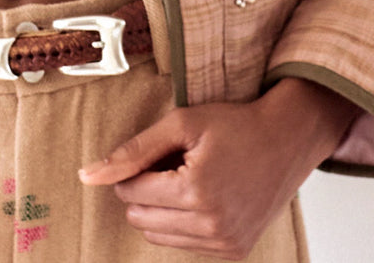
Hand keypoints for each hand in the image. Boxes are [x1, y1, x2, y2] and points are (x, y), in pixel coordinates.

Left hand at [78, 78, 355, 258]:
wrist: (285, 140)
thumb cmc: (234, 125)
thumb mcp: (181, 123)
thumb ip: (133, 151)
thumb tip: (88, 176)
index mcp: (195, 192)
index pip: (132, 193)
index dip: (135, 170)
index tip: (158, 152)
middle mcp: (211, 225)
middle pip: (141, 219)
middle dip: (146, 191)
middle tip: (174, 164)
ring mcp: (225, 243)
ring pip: (159, 236)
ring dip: (163, 208)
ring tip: (189, 178)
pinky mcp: (234, 251)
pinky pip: (185, 244)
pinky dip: (183, 222)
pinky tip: (204, 195)